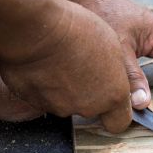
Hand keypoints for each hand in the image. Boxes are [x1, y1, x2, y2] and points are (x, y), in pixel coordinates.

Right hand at [0, 0, 131, 132]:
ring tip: (59, 60)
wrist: (37, 30)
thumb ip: (116, 73)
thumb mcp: (114, 44)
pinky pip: (40, 96)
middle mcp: (87, 106)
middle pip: (90, 108)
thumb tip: (114, 82)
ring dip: (63, 88)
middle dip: (87, 92)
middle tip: (81, 65)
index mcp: (112, 95)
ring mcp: (59, 106)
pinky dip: (41, 84)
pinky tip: (41, 63)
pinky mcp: (33, 102)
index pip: (119, 122)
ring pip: (64, 102)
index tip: (111, 98)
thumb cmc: (77, 30)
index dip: (115, 112)